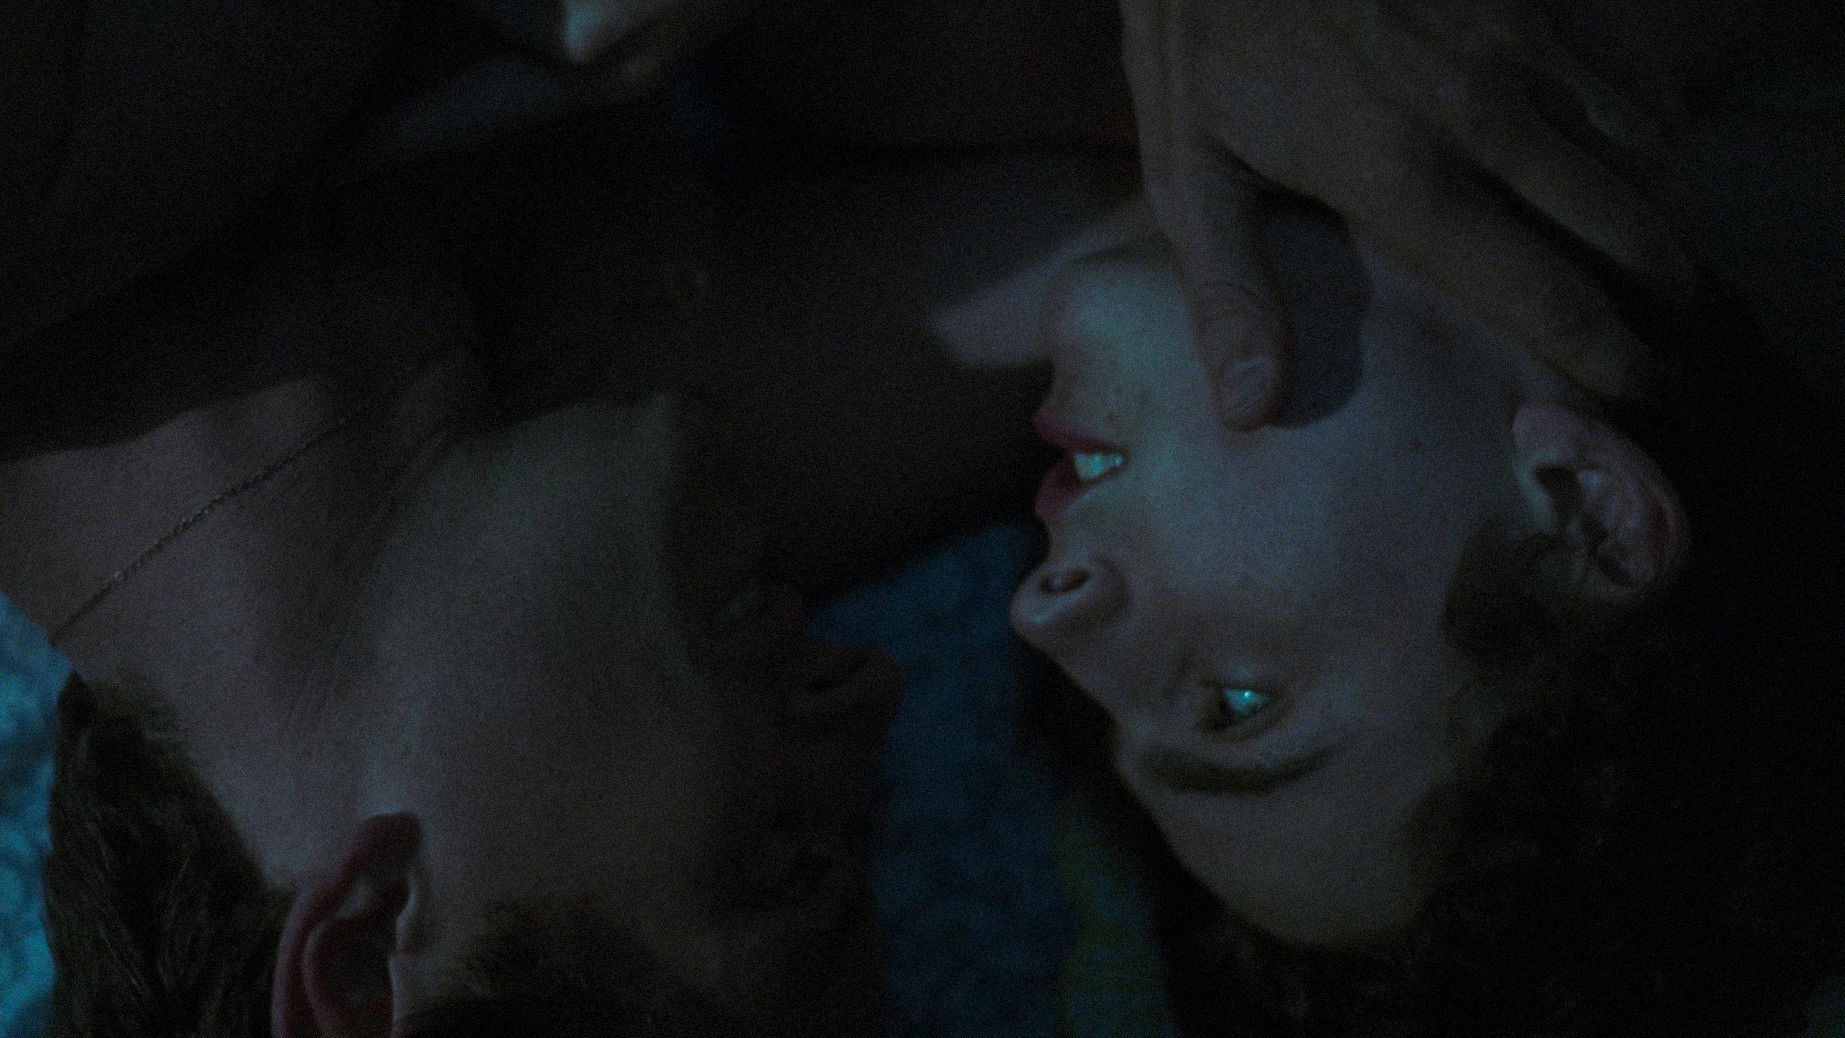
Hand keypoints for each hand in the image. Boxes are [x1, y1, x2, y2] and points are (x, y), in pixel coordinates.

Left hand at [1121, 0, 1696, 427]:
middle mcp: (1483, 112)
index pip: (1546, 296)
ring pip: (1647, 148)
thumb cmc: (1206, 49)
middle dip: (1663, 297)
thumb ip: (1234, 298)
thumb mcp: (1193, 177)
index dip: (1609, 359)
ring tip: (1649, 263)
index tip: (1639, 398)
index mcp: (1403, 179)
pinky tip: (1624, 165)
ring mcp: (1519, 40)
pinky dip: (1647, 128)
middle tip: (1665, 339)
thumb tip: (1253, 412)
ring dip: (1659, 213)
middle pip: (1630, 230)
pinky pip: (1631, 73)